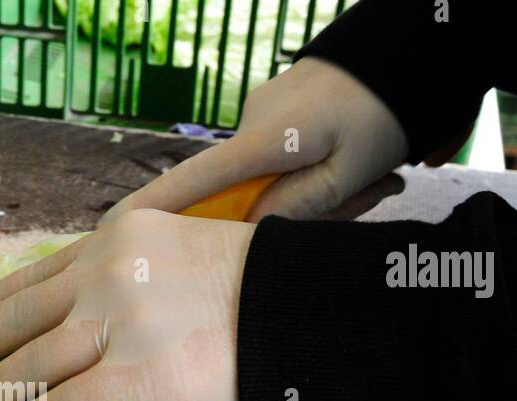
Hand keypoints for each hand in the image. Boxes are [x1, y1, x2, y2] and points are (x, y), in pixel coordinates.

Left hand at [0, 210, 252, 400]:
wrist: (309, 307)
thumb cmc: (259, 282)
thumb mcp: (185, 247)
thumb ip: (133, 267)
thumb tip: (94, 301)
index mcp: (116, 239)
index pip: (33, 275)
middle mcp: (104, 275)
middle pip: (15, 318)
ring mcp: (116, 326)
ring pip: (27, 365)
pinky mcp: (136, 378)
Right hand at [102, 57, 409, 223]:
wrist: (408, 49)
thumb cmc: (382, 111)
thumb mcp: (349, 172)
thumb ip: (296, 210)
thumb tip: (249, 236)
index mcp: (262, 140)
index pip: (191, 182)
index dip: (148, 210)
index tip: (107, 233)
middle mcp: (250, 128)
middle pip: (240, 195)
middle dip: (288, 212)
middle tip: (369, 195)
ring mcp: (260, 120)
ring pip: (268, 182)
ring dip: (315, 195)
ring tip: (380, 179)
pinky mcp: (275, 119)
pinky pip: (282, 165)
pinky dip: (316, 178)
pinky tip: (366, 168)